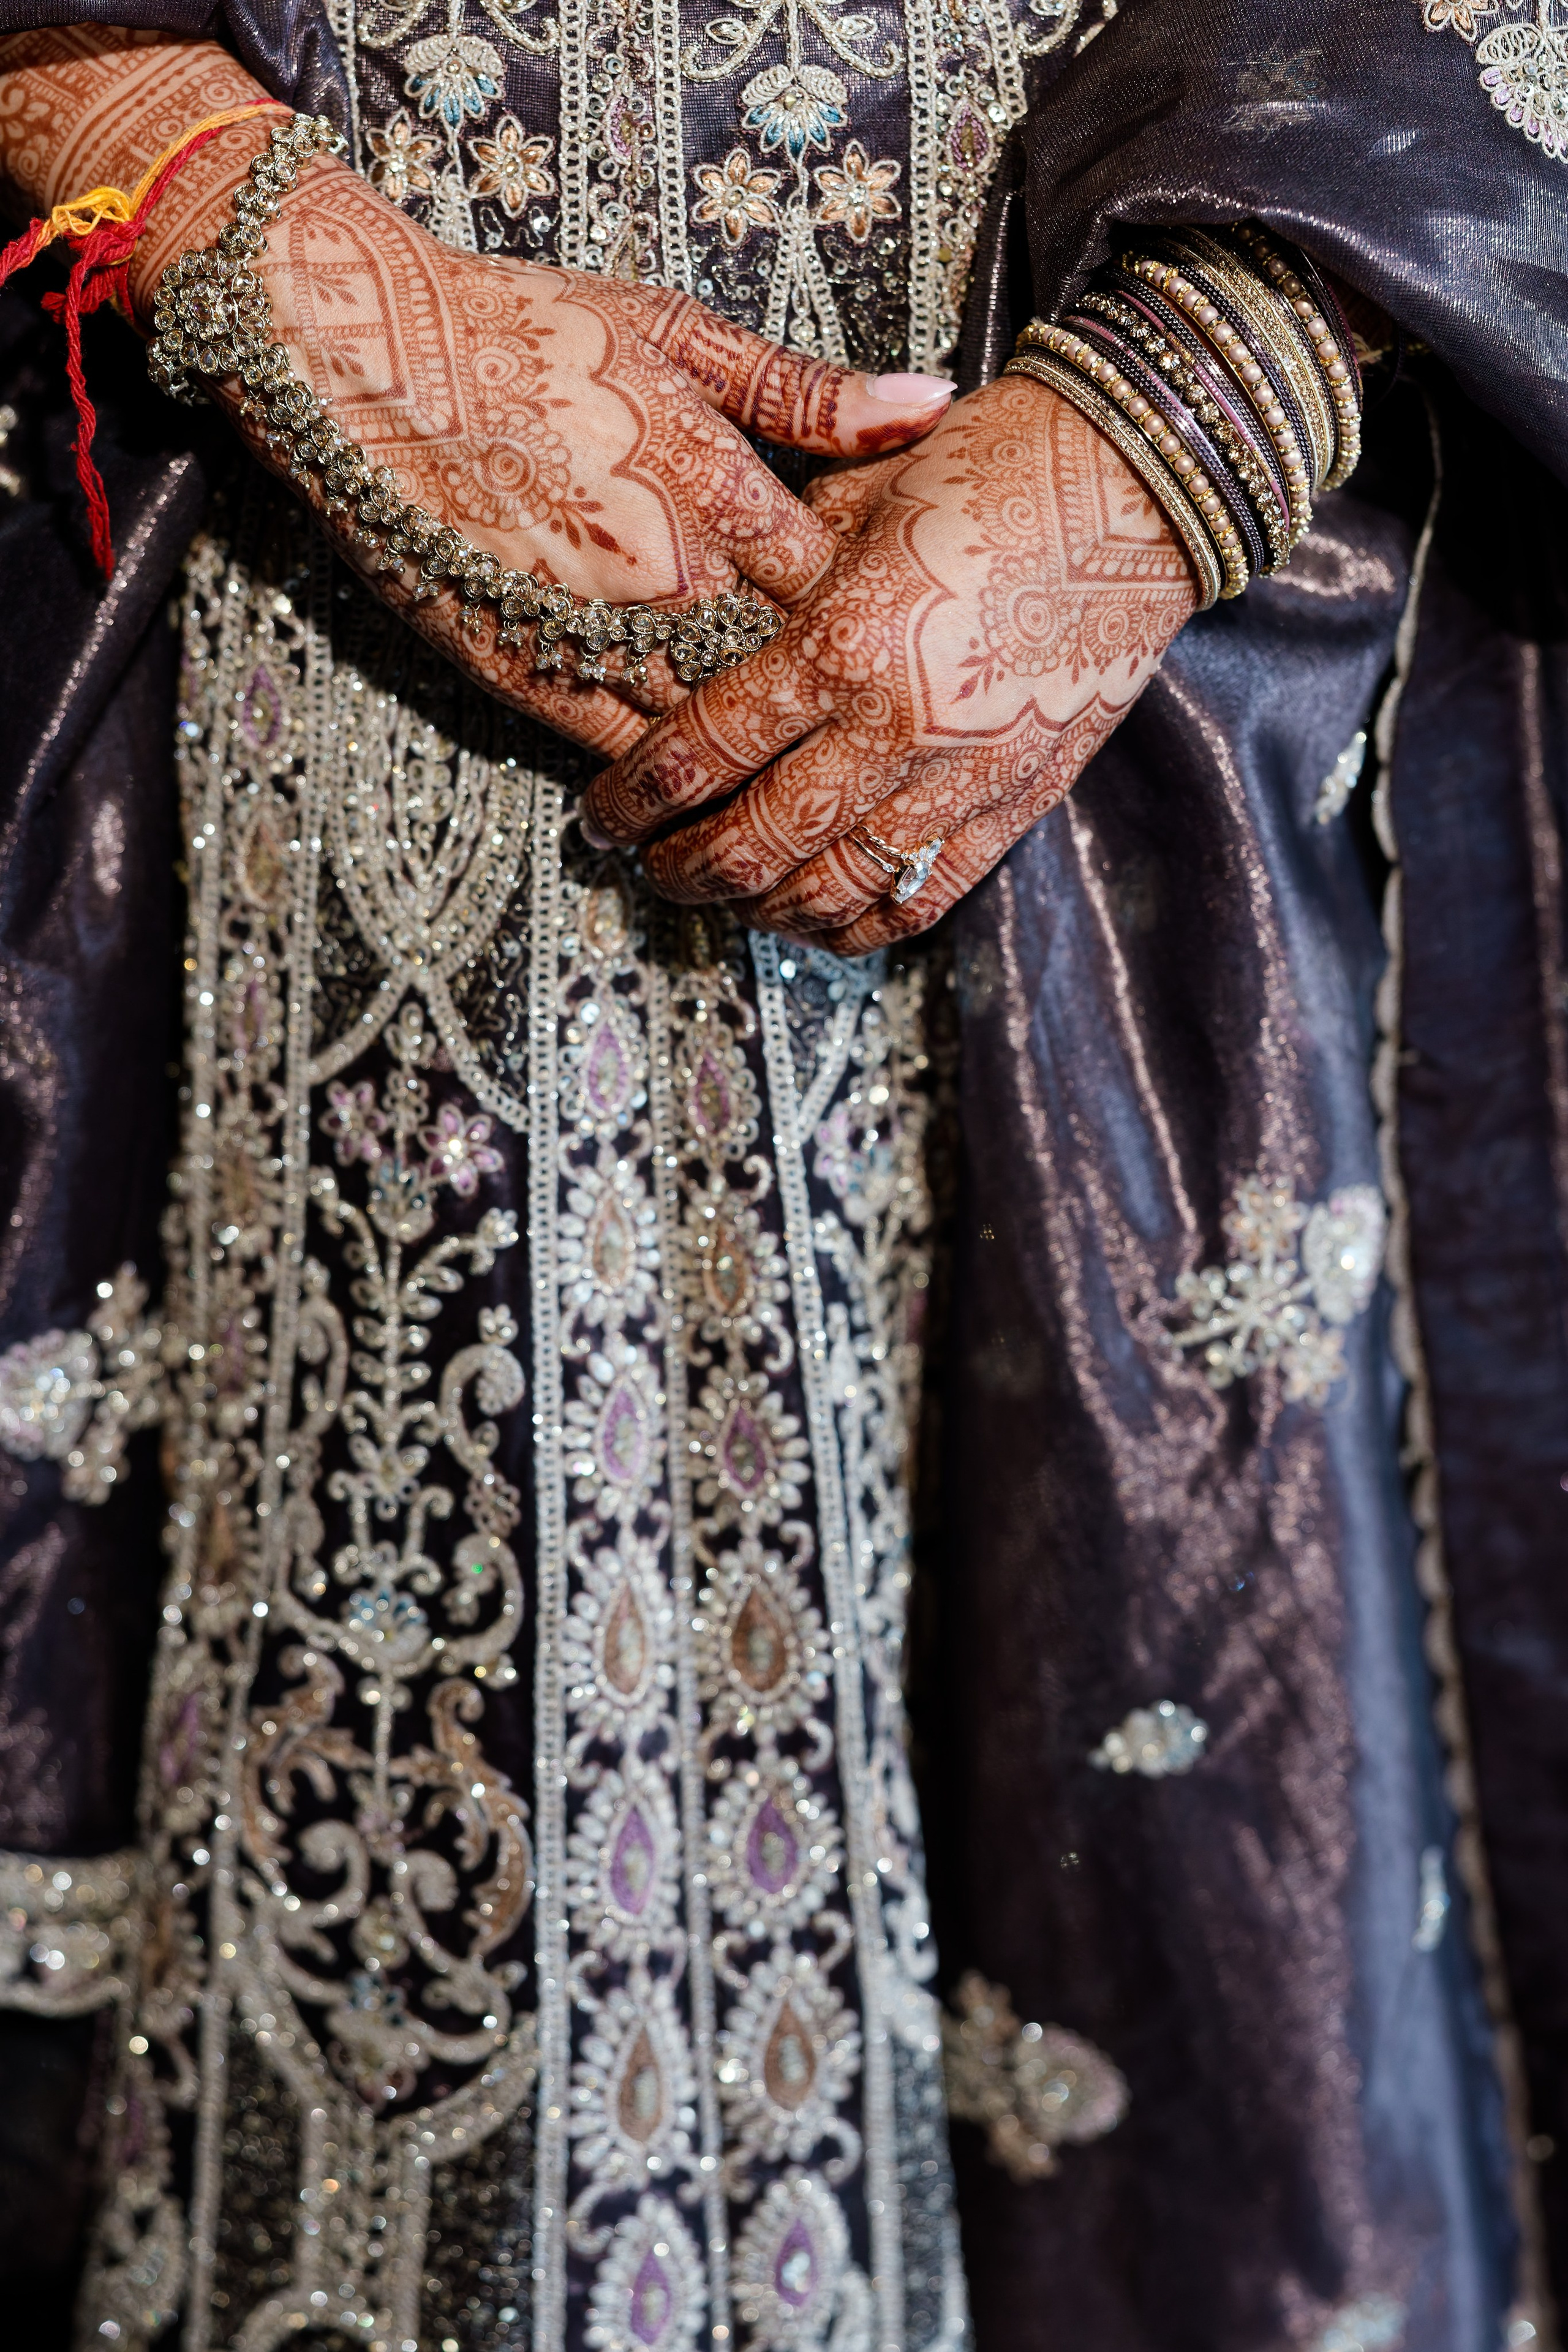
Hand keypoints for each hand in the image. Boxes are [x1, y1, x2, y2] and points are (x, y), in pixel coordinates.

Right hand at [0, 31, 954, 755]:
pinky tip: (703, 783)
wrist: (368, 360)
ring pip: (716, 732)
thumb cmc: (523, 331)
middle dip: (830, 698)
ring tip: (796, 767)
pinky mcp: (532, 680)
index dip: (876, 614)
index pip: (844, 590)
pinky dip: (674, 774)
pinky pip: (629, 757)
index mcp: (723, 492)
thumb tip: (936, 403)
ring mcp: (601, 640)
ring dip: (757, 752)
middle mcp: (673, 583)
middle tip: (864, 714)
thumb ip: (811, 393)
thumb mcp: (681, 334)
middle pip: (792, 676)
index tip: (897, 621)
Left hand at [582, 376, 1198, 947]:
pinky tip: (817, 917)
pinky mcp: (1013, 804)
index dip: (638, 798)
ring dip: (760, 907)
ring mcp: (958, 779)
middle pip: (754, 843)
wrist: (1140, 485)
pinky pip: (918, 900)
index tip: (603, 815)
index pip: (705, 751)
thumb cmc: (994, 469)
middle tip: (649, 865)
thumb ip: (780, 578)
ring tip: (726, 894)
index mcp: (842, 644)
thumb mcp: (860, 500)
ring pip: (829, 891)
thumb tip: (709, 633)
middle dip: (684, 867)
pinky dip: (855, 925)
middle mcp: (894, 729)